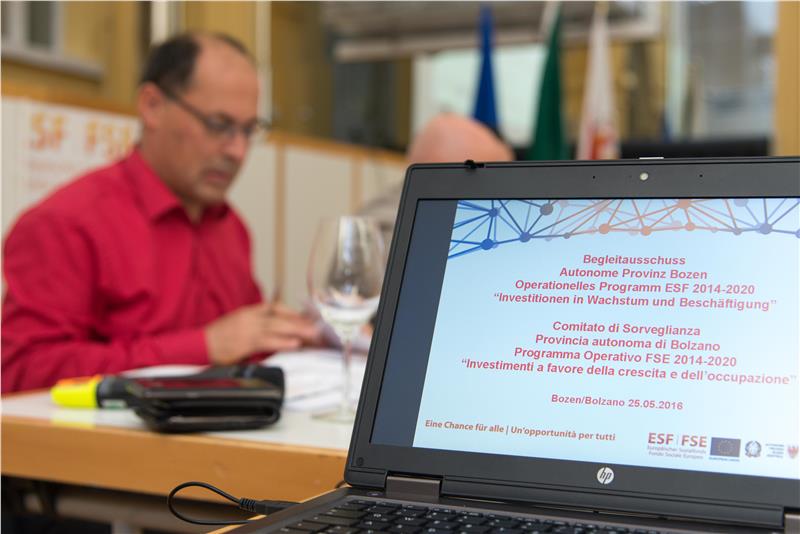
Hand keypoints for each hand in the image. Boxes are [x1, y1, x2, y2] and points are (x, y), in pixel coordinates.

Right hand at [204, 302, 320, 364]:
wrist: (199, 345)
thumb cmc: (219, 339)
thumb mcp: (238, 326)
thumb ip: (257, 327)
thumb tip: (279, 332)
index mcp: (248, 312)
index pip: (275, 307)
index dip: (292, 312)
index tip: (305, 318)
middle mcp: (250, 317)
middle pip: (280, 315)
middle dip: (300, 321)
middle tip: (317, 327)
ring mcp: (247, 328)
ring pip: (277, 326)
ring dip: (297, 330)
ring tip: (313, 335)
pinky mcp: (244, 342)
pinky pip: (267, 341)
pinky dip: (282, 342)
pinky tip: (294, 344)